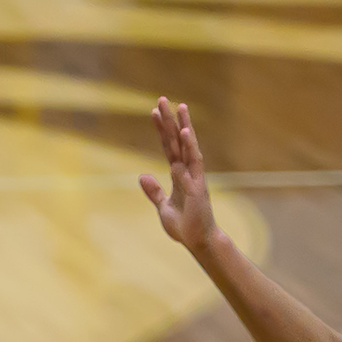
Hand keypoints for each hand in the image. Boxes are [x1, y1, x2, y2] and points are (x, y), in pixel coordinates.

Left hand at [138, 97, 218, 250]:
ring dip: (184, 126)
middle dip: (170, 120)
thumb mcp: (163, 207)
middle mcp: (187, 171)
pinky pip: (193, 163)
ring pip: (188, 146)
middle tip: (163, 99)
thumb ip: (154, 191)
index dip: (161, 130)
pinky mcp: (198, 185)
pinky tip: (185, 132)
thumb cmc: (184, 226)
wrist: (198, 242)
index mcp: (178, 175)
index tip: (154, 111)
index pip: (168, 147)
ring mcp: (194, 176)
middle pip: (177, 141)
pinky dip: (189, 147)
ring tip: (180, 107)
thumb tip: (142, 175)